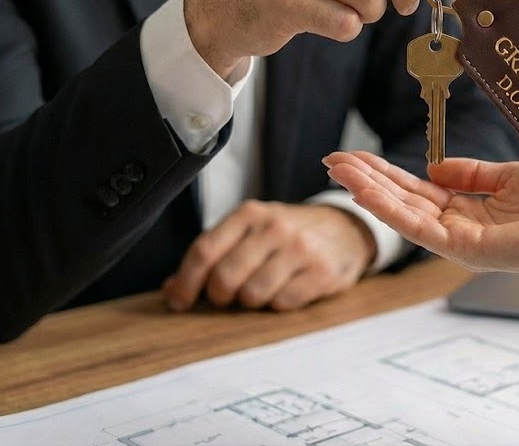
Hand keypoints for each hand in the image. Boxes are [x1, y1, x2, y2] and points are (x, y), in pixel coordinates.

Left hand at [162, 200, 376, 311]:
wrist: (345, 229)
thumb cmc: (288, 235)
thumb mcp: (251, 232)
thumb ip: (214, 256)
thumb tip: (172, 290)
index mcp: (250, 213)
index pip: (205, 250)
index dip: (186, 282)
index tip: (179, 301)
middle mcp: (274, 227)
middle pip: (224, 277)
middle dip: (219, 296)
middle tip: (227, 297)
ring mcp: (301, 249)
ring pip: (252, 294)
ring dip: (251, 302)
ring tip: (261, 291)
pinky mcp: (322, 272)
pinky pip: (282, 304)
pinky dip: (278, 305)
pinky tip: (286, 291)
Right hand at [323, 151, 518, 304]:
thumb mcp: (510, 177)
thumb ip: (472, 173)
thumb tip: (434, 166)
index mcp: (468, 210)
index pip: (416, 189)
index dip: (385, 172)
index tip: (355, 155)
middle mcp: (457, 228)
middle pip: (402, 200)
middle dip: (366, 180)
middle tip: (332, 159)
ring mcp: (458, 240)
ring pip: (402, 213)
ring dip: (368, 191)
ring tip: (338, 168)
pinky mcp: (464, 249)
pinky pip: (418, 226)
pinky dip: (390, 207)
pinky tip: (365, 190)